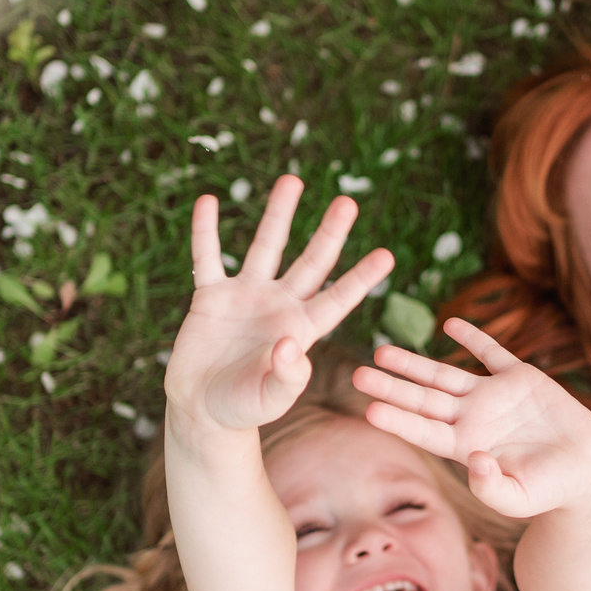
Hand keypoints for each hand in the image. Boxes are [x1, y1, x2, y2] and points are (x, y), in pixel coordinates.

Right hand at [165, 176, 392, 432]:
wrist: (203, 410)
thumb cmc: (243, 409)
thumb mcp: (269, 400)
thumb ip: (286, 378)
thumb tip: (291, 345)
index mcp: (302, 330)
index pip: (338, 298)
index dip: (362, 277)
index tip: (387, 254)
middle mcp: (280, 306)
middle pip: (311, 261)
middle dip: (330, 232)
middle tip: (349, 201)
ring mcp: (246, 297)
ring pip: (266, 247)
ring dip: (278, 214)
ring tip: (292, 180)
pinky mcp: (211, 297)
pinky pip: (208, 258)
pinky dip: (207, 231)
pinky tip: (207, 201)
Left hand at [351, 319, 590, 518]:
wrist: (585, 470)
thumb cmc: (550, 491)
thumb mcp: (519, 497)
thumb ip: (492, 487)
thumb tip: (474, 461)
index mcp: (467, 448)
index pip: (423, 431)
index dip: (397, 420)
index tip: (368, 410)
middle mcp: (472, 419)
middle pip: (423, 399)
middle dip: (390, 386)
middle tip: (356, 373)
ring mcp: (494, 397)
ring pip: (445, 375)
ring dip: (414, 363)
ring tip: (382, 350)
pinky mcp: (520, 379)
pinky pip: (492, 353)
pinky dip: (473, 337)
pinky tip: (450, 325)